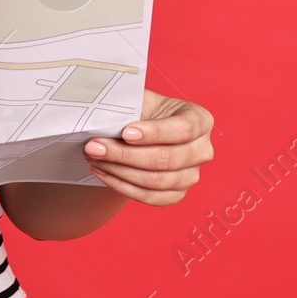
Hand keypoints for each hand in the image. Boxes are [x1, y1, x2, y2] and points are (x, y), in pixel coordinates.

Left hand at [82, 88, 214, 205]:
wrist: (144, 133)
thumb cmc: (144, 112)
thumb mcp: (141, 100)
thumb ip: (128, 104)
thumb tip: (102, 115)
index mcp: (200, 120)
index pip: (182, 129)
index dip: (154, 133)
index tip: (125, 133)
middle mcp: (202, 150)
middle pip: (166, 159)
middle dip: (125, 154)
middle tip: (94, 147)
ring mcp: (192, 175)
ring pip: (156, 181)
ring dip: (119, 171)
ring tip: (94, 158)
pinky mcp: (177, 194)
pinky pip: (150, 197)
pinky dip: (122, 186)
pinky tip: (103, 172)